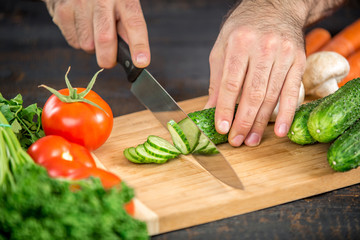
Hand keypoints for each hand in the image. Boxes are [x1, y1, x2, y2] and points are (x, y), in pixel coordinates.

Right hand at [44, 0, 149, 68]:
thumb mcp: (123, 5)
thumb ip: (128, 27)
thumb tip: (136, 57)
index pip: (134, 23)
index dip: (139, 45)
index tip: (141, 62)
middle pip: (105, 39)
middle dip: (108, 58)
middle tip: (110, 61)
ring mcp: (78, 3)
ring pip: (87, 45)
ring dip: (93, 48)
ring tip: (94, 31)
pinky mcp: (61, 10)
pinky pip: (73, 42)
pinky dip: (80, 41)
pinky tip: (82, 26)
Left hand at [205, 0, 306, 146]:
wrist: (276, 7)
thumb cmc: (243, 28)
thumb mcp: (222, 47)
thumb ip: (216, 79)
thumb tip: (209, 109)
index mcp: (238, 43)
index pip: (230, 83)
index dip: (225, 109)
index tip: (222, 128)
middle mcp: (262, 48)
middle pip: (252, 93)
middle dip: (243, 121)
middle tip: (236, 141)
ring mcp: (283, 54)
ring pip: (270, 96)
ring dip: (260, 122)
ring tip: (251, 140)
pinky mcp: (298, 61)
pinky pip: (292, 92)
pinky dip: (286, 114)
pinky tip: (279, 131)